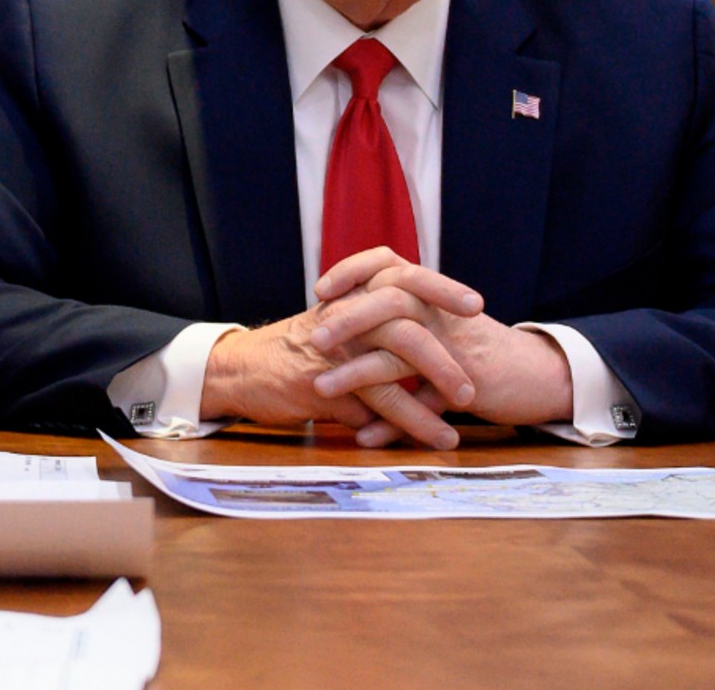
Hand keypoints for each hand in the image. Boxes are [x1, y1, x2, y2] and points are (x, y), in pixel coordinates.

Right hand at [201, 255, 480, 448]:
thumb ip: (374, 335)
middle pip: (405, 321)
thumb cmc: (290, 351)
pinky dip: (410, 422)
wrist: (237, 369)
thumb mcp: (334, 327)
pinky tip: (434, 436)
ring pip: (393, 367)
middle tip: (474, 383)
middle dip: (446, 352)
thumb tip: (422, 357)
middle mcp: (344, 317)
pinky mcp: (322, 382)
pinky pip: (375, 403)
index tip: (476, 305)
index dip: (440, 288)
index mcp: (351, 297)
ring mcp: (333, 349)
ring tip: (460, 421)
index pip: (401, 278)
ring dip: (433, 397)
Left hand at [310, 249, 574, 444]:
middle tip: (315, 340)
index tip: (320, 290)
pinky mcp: (469, 384)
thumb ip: (395, 321)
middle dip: (348, 320)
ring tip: (320, 388)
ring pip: (401, 353)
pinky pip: (424, 403)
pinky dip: (392, 424)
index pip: (386, 263)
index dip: (352, 271)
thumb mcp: (437, 325)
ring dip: (357, 373)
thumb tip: (339, 327)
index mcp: (430, 294)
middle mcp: (441, 313)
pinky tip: (364, 437)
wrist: (542, 375)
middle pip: (389, 300)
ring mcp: (456, 347)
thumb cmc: (478, 350)